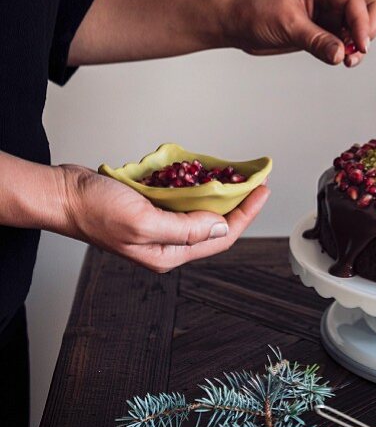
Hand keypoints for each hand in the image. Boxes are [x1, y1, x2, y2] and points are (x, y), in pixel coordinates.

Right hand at [58, 164, 269, 272]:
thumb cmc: (94, 211)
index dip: (245, 215)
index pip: (220, 238)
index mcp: (167, 254)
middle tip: (253, 180)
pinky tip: (198, 171)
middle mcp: (165, 243)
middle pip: (213, 225)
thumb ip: (184, 230)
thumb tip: (221, 227)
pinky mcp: (148, 208)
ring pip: (198, 210)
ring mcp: (156, 225)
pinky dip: (192, 184)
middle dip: (236, 203)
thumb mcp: (142, 222)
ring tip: (233, 174)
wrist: (62, 194)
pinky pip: (180, 198)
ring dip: (216, 193)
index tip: (261, 191)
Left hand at [224, 0, 375, 66]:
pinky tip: (340, 59)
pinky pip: (349, 38)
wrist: (239, 24)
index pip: (355, 1)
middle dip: (368, 30)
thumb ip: (317, 41)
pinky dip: (349, 50)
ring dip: (359, 43)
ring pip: (363, 24)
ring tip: (347, 60)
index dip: (362, 24)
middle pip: (370, 7)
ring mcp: (331, 10)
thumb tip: (341, 55)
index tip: (359, 47)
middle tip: (356, 52)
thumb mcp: (288, 26)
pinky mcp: (328, 27)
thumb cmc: (256, 13)